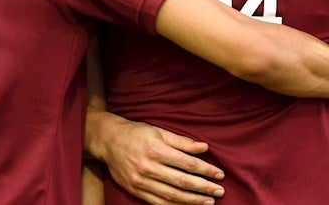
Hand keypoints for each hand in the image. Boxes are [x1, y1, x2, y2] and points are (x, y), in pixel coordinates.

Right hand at [102, 120, 224, 204]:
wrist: (108, 141)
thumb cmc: (136, 133)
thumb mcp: (159, 131)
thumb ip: (182, 141)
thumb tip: (204, 147)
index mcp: (156, 149)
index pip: (188, 163)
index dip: (206, 170)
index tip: (219, 174)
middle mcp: (149, 167)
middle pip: (182, 182)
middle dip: (204, 188)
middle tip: (219, 191)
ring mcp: (141, 181)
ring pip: (171, 196)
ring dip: (192, 201)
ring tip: (208, 202)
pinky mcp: (136, 191)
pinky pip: (158, 203)